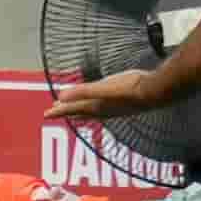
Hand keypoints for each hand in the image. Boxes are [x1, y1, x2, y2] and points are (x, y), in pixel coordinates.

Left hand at [43, 70, 160, 120]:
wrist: (155, 91)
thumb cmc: (130, 87)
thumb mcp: (103, 87)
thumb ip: (82, 91)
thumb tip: (61, 96)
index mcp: (96, 105)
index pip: (72, 108)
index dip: (59, 110)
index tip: (45, 114)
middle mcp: (103, 109)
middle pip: (79, 111)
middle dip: (67, 111)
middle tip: (54, 112)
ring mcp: (113, 108)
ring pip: (91, 111)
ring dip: (79, 110)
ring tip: (73, 111)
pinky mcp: (122, 103)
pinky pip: (102, 108)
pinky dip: (94, 107)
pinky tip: (100, 104)